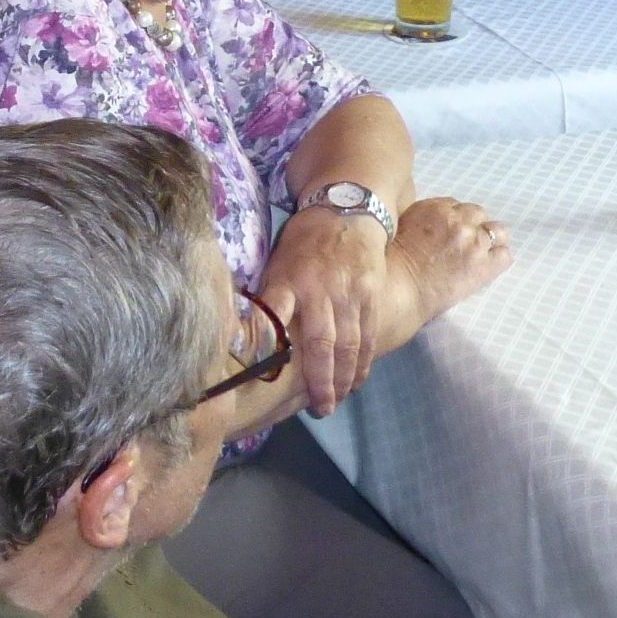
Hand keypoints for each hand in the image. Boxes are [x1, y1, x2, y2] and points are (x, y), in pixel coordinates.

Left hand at [259, 207, 398, 417]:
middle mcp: (319, 289)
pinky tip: (356, 382)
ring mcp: (349, 293)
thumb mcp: (277, 260)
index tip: (259, 372)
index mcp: (288, 279)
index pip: (273, 312)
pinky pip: (369, 335)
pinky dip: (364, 362)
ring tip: (335, 403)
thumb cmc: (304, 241)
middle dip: (319, 381)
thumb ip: (270, 296)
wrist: (348, 207)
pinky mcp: (372, 295)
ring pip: (349, 344)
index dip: (266, 341)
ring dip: (343, 379)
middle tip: (318, 410)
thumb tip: (245, 335)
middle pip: (321, 342)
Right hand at [385, 196, 511, 330]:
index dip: (456, 220)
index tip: (450, 234)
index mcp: (436, 208)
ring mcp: (473, 242)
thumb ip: (427, 217)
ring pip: (498, 232)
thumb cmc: (394, 262)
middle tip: (464, 245)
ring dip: (490, 241)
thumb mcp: (404, 225)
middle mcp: (458, 220)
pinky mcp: (484, 265)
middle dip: (473, 227)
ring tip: (478, 255)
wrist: (399, 291)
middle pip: (479, 214)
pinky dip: (498, 260)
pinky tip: (485, 268)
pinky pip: (505, 256)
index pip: (458, 206)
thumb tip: (441, 221)